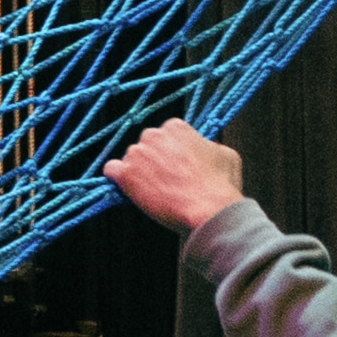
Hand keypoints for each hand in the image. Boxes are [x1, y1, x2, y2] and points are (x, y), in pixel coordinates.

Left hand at [108, 118, 246, 232]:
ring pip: (131, 158)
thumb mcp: (226, 155)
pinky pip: (110, 169)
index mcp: (176, 127)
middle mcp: (153, 135)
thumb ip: (210, 145)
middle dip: (154, 159)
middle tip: (166, 179)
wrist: (207, 209)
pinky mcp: (126, 174)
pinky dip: (116, 178)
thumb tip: (205, 147)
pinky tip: (127, 187)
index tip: (177, 165)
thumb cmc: (220, 185)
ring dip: (139, 171)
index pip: (165, 134)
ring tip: (155, 190)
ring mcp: (137, 153)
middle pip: (147, 145)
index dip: (171, 151)